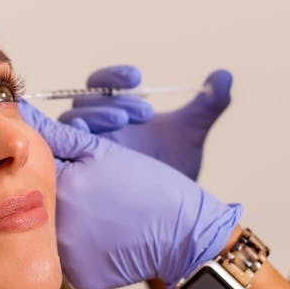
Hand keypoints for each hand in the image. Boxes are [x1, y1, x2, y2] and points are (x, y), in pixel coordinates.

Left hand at [19, 100, 241, 288]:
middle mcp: (56, 225)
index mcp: (60, 187)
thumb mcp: (104, 151)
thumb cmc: (151, 187)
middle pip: (41, 205)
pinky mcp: (80, 278)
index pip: (34, 171)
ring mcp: (67, 256)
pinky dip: (83, 248)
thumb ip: (60, 135)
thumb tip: (24, 114)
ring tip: (101, 215)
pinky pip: (71, 259)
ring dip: (69, 222)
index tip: (68, 167)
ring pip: (53, 233)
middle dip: (57, 195)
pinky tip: (107, 237)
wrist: (185, 233)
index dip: (49, 165)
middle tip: (90, 194)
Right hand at [57, 66, 231, 179]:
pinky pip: (65, 155)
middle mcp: (94, 127)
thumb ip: (210, 104)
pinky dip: (72, 146)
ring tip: (122, 123)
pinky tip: (91, 147)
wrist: (169, 212)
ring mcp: (82, 151)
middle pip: (86, 102)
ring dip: (95, 118)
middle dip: (113, 102)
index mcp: (114, 109)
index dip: (114, 78)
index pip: (102, 84)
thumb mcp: (193, 133)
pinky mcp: (77, 174)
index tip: (136, 78)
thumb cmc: (175, 167)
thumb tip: (224, 76)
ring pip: (73, 124)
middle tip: (142, 111)